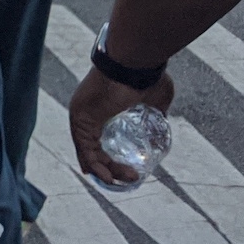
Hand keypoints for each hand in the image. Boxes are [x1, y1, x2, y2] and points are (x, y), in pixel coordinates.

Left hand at [70, 66, 175, 187]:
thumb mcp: (155, 98)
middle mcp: (86, 111)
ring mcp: (80, 114)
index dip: (104, 156)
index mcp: (99, 106)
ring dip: (105, 170)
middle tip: (130, 177)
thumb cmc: (146, 75)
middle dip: (109, 167)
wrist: (136, 62)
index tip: (120, 171)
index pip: (96, 136)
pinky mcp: (80, 118)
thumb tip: (163, 122)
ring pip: (87, 151)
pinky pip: (84, 148)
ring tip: (125, 180)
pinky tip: (109, 177)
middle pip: (91, 147)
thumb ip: (157, 110)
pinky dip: (95, 165)